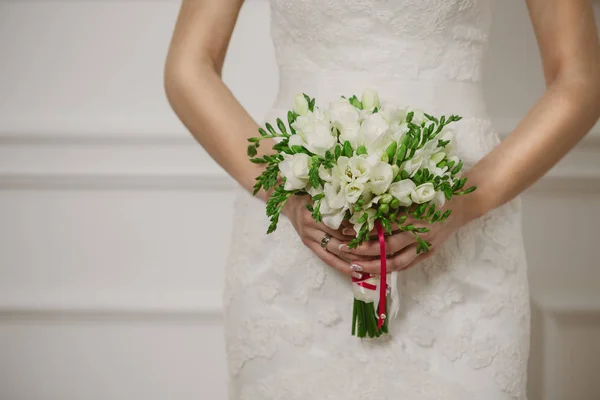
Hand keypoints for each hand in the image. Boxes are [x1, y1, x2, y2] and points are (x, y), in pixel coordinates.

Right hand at [282, 195, 378, 276]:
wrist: (290, 202)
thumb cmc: (314, 194)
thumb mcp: (329, 192)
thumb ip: (347, 201)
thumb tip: (374, 210)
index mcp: (320, 208)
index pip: (348, 222)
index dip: (365, 228)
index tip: (384, 231)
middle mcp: (313, 224)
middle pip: (344, 239)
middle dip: (365, 247)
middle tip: (385, 251)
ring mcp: (310, 237)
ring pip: (338, 252)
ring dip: (357, 259)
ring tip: (376, 264)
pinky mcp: (310, 246)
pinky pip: (328, 260)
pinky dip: (344, 267)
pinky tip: (358, 271)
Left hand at [338, 194, 474, 271]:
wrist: (464, 204)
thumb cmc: (435, 192)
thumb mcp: (415, 191)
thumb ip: (393, 200)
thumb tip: (363, 204)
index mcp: (415, 214)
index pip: (384, 226)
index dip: (364, 230)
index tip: (346, 230)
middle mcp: (420, 232)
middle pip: (387, 246)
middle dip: (363, 250)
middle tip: (343, 249)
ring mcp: (425, 245)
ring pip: (395, 261)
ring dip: (373, 265)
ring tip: (354, 267)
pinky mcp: (428, 254)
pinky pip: (406, 265)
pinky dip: (389, 268)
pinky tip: (374, 270)